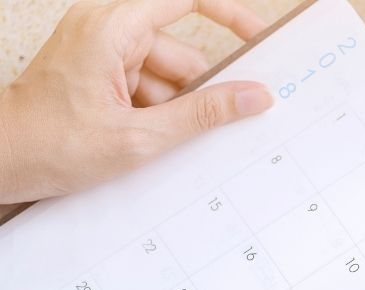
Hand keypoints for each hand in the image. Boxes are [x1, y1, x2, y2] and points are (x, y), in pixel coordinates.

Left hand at [0, 0, 273, 204]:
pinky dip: (159, 115)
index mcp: (114, 28)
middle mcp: (108, 31)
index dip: (229, 16)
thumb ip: (204, 115)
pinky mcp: (99, 76)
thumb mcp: (141, 137)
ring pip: (167, 77)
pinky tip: (154, 144)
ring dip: (177, 111)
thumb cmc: (51, 145)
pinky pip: (148, 89)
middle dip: (200, 92)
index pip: (186, 0)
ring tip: (167, 146)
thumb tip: (254, 97)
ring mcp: (102, 54)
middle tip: (223, 126)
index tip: (259, 40)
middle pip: (181, 53)